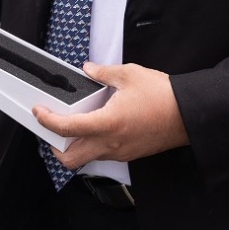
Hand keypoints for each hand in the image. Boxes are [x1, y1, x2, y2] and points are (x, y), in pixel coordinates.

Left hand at [33, 63, 189, 169]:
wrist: (189, 115)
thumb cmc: (164, 97)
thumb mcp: (129, 75)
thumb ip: (103, 73)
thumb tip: (89, 70)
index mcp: (107, 124)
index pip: (67, 129)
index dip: (47, 121)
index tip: (39, 112)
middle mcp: (111, 144)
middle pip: (71, 159)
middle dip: (55, 147)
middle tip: (51, 129)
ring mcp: (121, 153)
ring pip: (87, 158)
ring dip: (75, 146)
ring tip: (74, 126)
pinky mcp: (130, 154)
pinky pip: (104, 155)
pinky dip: (93, 145)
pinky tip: (97, 127)